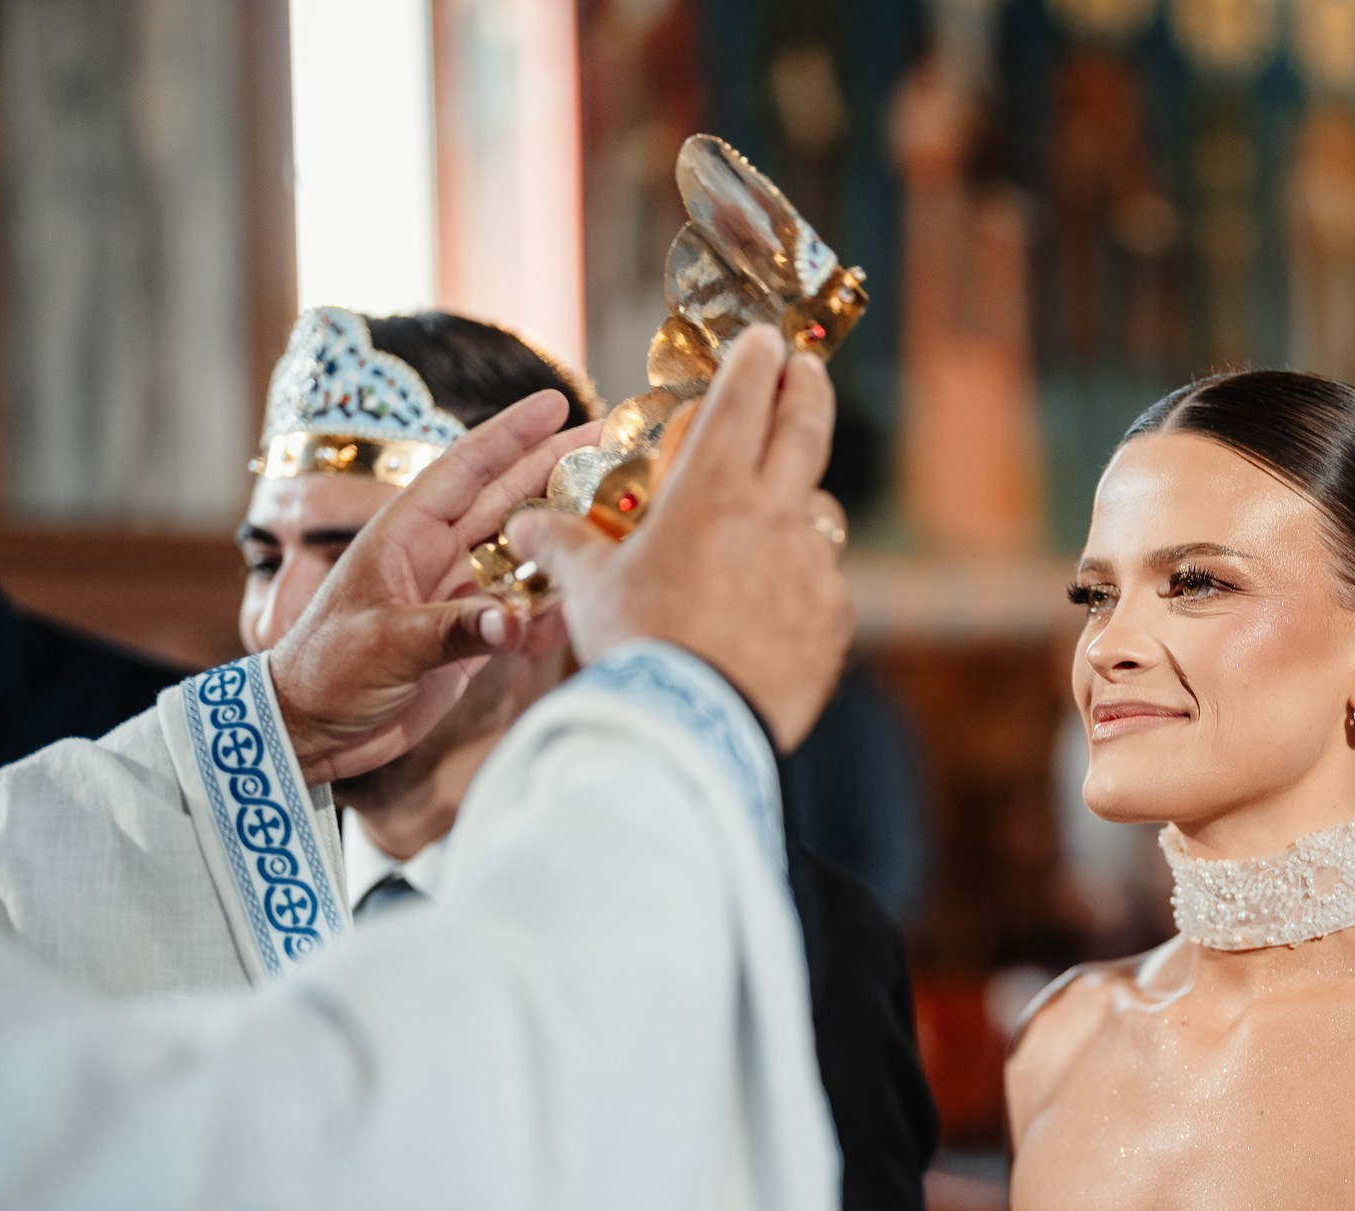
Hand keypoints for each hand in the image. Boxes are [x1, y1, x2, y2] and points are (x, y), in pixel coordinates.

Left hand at [268, 392, 598, 782]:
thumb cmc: (325, 671)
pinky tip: (581, 601)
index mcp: (405, 534)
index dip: (512, 434)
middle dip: (556, 469)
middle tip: (611, 443)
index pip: (466, 470)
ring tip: (615, 516)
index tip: (555, 402)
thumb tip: (515, 624)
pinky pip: (521, 610)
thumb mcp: (384, 642)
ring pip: (520, 553)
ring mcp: (455, 595)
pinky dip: (551, 608)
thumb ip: (453, 630)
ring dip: (563, 537)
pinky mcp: (469, 637)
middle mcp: (435, 556)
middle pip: (506, 499)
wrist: (310, 731)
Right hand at [504, 325, 854, 749]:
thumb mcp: (589, 590)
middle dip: (805, 390)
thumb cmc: (636, 647)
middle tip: (806, 367)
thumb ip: (562, 547)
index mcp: (711, 491)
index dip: (754, 363)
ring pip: (818, 516)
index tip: (767, 339)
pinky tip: (778, 611)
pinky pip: (824, 588)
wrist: (693, 727)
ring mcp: (812, 567)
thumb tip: (521, 526)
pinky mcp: (833, 618)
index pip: (740, 402)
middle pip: (804, 432)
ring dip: (801, 506)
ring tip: (782, 519)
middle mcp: (772, 516)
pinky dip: (804, 588)